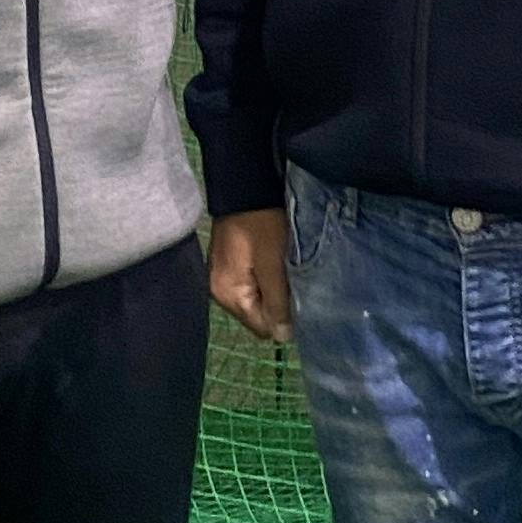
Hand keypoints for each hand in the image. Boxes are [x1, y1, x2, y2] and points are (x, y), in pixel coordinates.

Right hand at [209, 207, 294, 344]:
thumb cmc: (262, 223)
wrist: (245, 184)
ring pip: (257, 299)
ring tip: (288, 273)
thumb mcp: (273, 263)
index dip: (284, 318)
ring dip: (274, 291)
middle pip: (257, 314)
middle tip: (296, 283)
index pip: (261, 326)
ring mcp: (222, 277)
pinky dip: (266, 278)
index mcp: (227, 294)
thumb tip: (283, 338)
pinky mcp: (228, 264)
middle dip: (279, 304)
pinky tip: (276, 264)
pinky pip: (252, 284)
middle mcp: (219, 291)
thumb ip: (278, 302)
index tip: (302, 300)